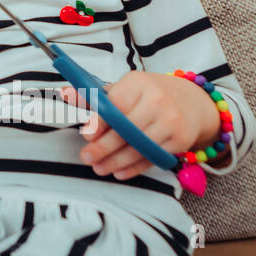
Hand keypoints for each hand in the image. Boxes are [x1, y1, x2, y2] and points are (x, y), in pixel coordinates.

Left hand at [59, 72, 220, 180]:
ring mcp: (171, 122)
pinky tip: (118, 172)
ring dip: (115, 161)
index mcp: (138, 84)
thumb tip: (64, 94)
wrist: (191, 101)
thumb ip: (94, 95)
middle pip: (126, 129)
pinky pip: (152, 157)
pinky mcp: (180, 141)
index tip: (86, 135)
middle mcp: (158, 101)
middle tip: (86, 157)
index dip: (99, 123)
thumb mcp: (124, 88)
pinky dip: (134, 167)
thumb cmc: (148, 94)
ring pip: (138, 147)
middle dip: (103, 147)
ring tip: (99, 168)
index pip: (115, 105)